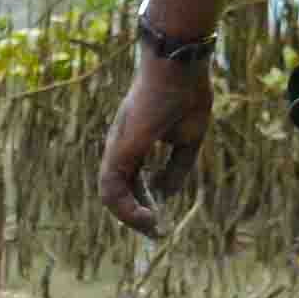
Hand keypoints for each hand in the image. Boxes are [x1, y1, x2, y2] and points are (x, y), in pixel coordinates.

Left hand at [97, 54, 214, 237]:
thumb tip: (166, 195)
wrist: (180, 64)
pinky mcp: (121, 147)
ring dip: (129, 218)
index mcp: (134, 144)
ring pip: (110, 194)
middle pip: (118, 192)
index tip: (161, 220)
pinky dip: (125, 208)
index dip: (143, 204)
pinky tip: (148, 217)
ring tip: (152, 229)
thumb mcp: (188, 140)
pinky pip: (112, 187)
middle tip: (156, 233)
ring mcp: (118, 147)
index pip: (130, 182)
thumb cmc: (185, 93)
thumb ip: (176, 168)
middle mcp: (120, 147)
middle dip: (136, 217)